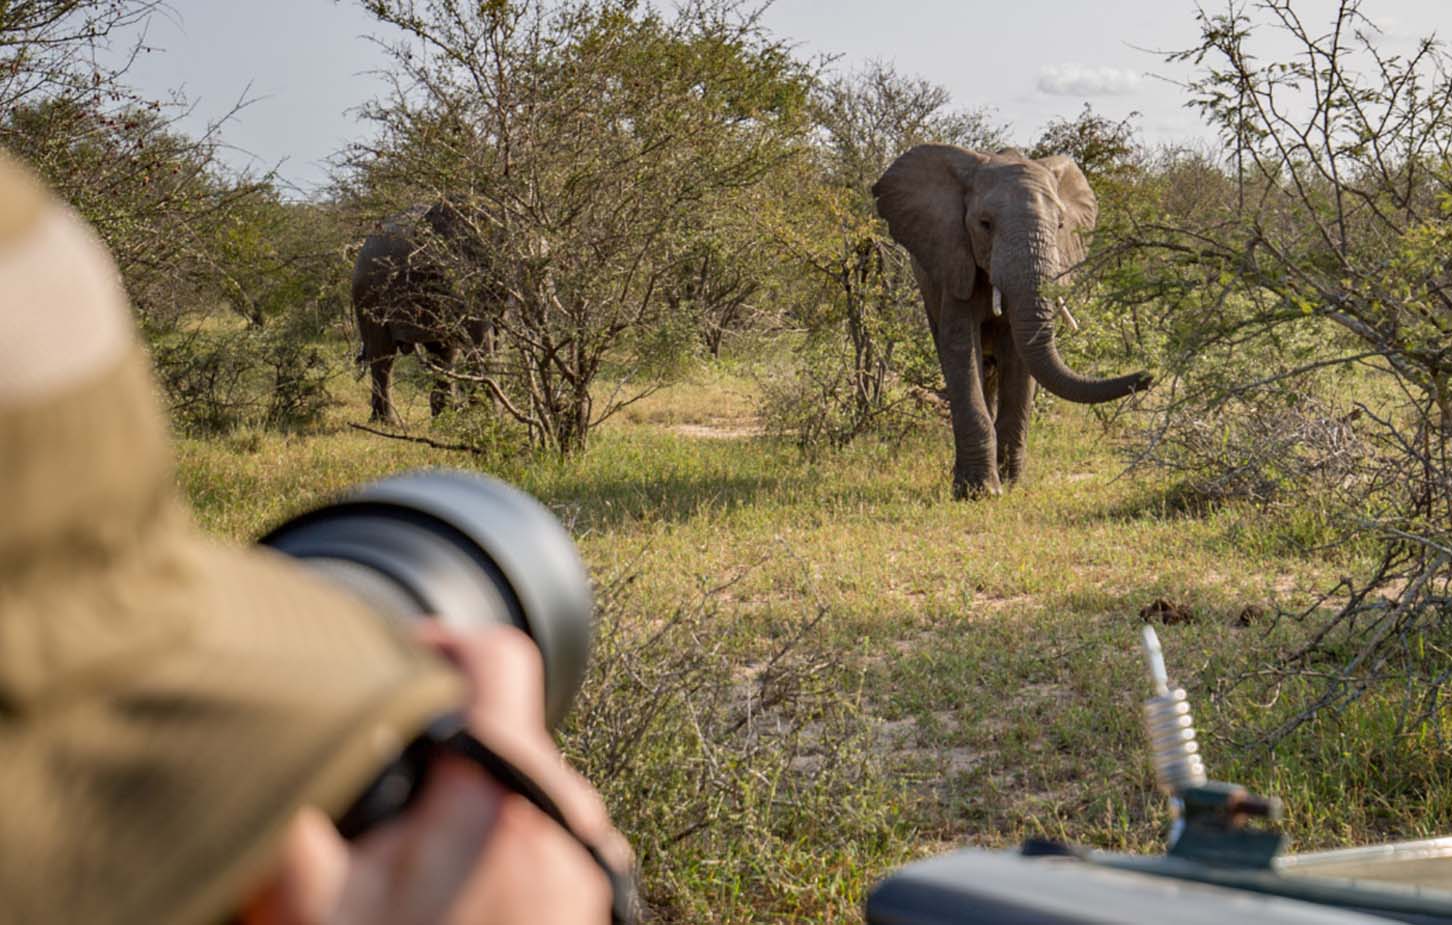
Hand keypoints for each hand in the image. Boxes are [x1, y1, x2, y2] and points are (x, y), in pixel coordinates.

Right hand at [241, 625, 626, 924]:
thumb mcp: (311, 908)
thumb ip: (292, 814)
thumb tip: (275, 747)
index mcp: (505, 790)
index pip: (497, 655)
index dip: (435, 640)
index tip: (391, 659)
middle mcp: (567, 813)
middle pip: (505, 723)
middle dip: (440, 739)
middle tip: (382, 786)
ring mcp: (588, 860)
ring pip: (524, 782)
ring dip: (467, 797)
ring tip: (410, 857)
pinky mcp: (592, 899)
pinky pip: (544, 835)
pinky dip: (497, 840)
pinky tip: (450, 893)